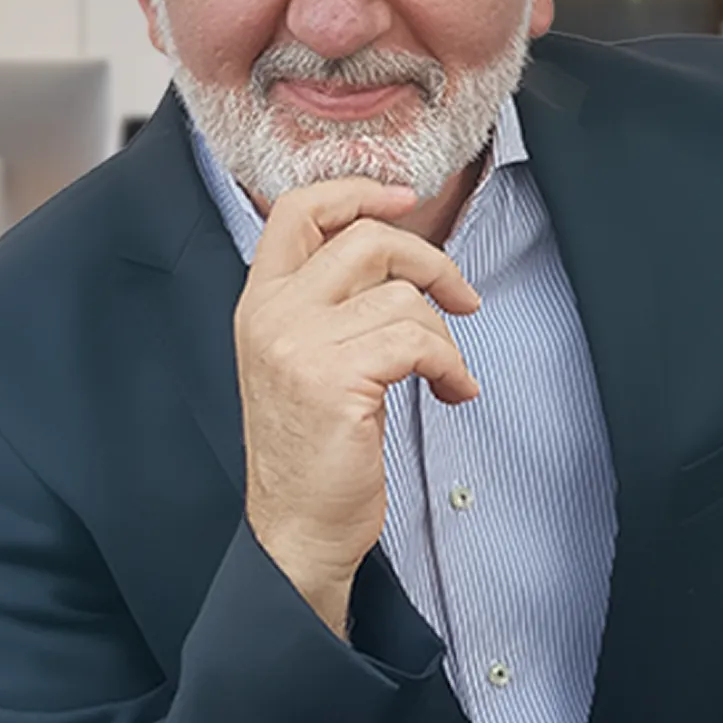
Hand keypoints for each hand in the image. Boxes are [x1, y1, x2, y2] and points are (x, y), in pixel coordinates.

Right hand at [234, 176, 480, 627]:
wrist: (296, 530)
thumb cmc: (313, 448)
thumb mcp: (304, 358)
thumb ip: (332, 302)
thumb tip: (400, 253)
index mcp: (260, 302)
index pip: (296, 210)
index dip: (356, 191)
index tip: (405, 199)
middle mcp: (271, 314)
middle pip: (367, 239)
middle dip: (430, 261)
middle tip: (462, 298)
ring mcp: (298, 343)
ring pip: (402, 296)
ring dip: (444, 336)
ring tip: (445, 374)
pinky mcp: (334, 377)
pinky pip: (417, 341)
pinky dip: (449, 365)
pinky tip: (451, 393)